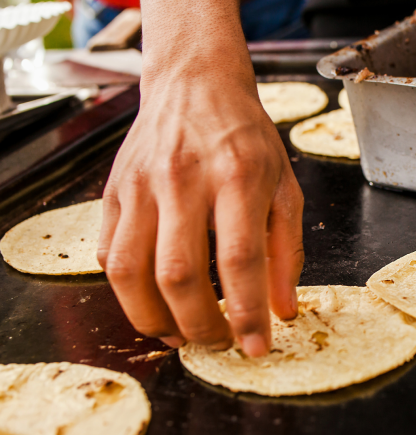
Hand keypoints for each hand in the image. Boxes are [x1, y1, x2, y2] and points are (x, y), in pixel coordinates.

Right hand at [97, 73, 303, 356]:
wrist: (196, 86)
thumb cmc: (248, 139)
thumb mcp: (286, 187)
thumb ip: (287, 251)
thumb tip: (283, 310)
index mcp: (237, 177)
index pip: (240, 259)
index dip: (247, 313)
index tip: (257, 348)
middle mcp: (184, 180)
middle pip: (179, 275)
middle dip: (199, 326)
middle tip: (218, 343)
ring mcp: (141, 185)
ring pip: (130, 272)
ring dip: (154, 319)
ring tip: (180, 334)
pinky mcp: (114, 192)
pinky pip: (108, 255)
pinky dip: (128, 292)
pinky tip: (154, 300)